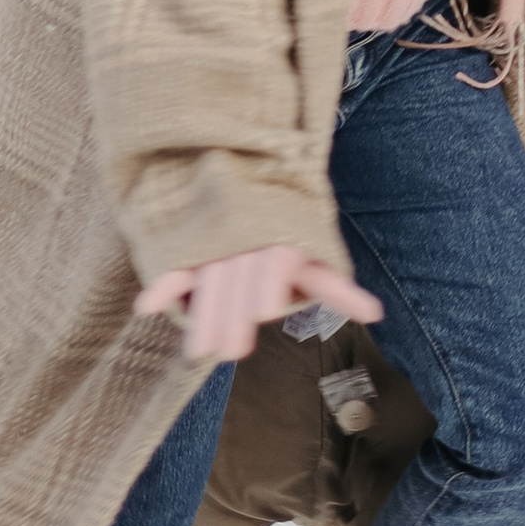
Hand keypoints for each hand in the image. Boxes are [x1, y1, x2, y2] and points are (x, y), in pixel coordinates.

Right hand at [134, 247, 383, 365]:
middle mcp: (248, 235)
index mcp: (282, 234)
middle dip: (234, 311)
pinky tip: (148, 307)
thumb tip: (376, 314)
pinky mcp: (192, 245)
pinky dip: (164, 282)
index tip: (266, 310)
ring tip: (199, 350)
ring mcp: (218, 239)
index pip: (276, 258)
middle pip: (240, 273)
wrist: (255, 174)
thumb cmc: (290, 232)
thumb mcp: (315, 255)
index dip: (270, 280)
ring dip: (203, 310)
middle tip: (229, 352)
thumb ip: (336, 287)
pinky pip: (177, 263)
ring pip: (210, 274)